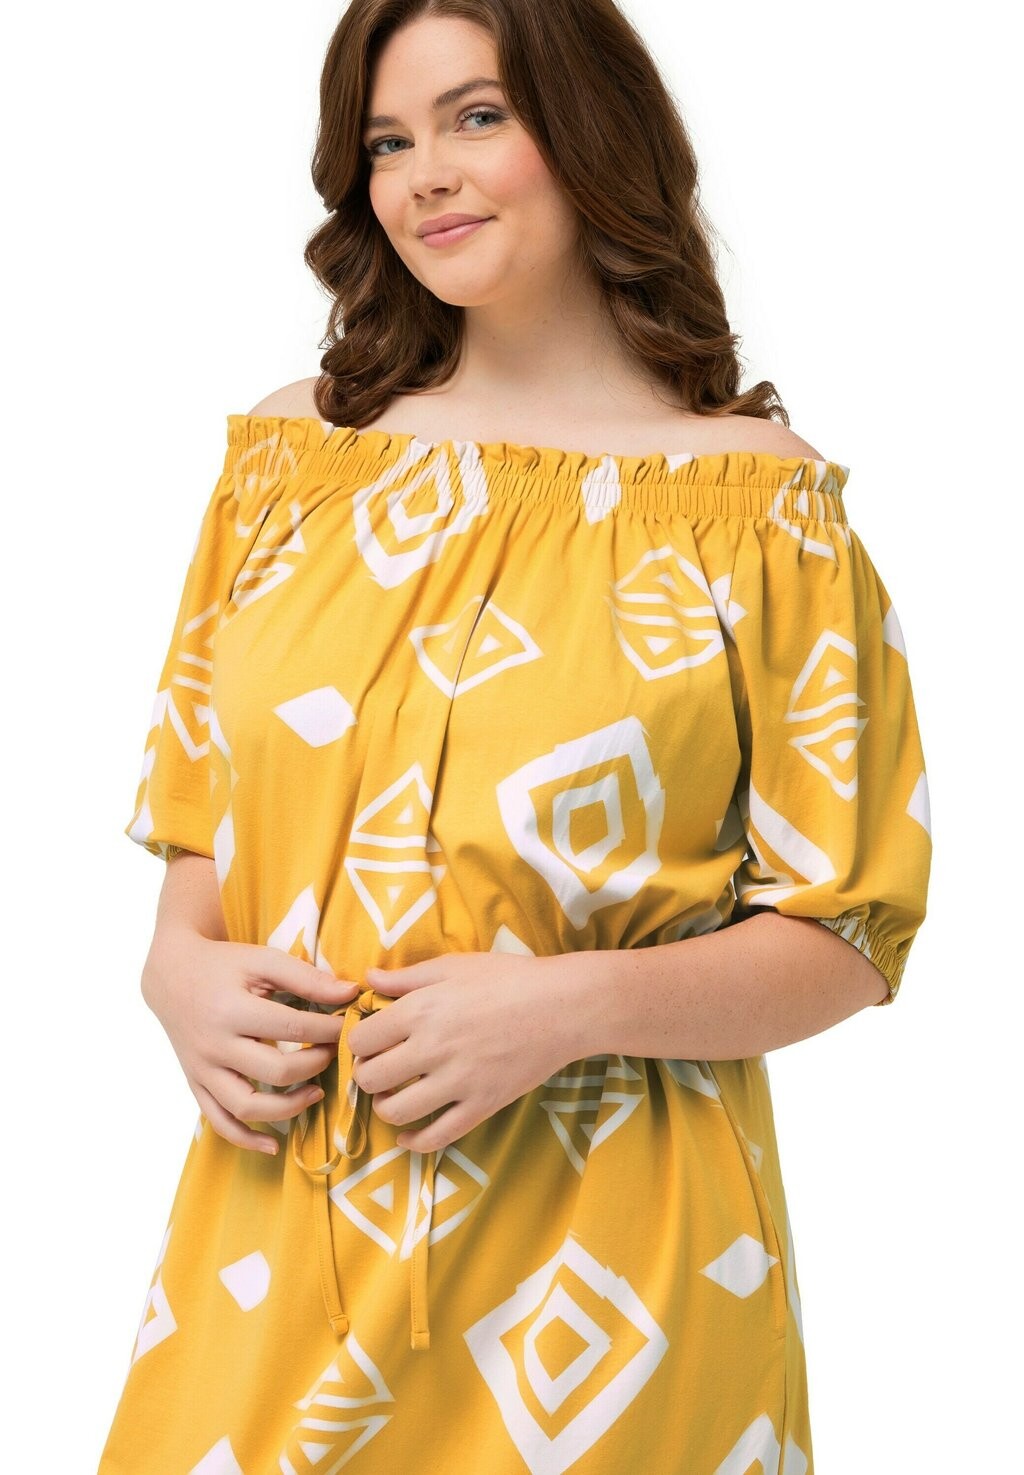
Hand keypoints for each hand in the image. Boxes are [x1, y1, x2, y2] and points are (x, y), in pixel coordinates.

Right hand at [141, 928, 359, 1154]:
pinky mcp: (197, 1084)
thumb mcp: (263, 961)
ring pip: (247, 1107)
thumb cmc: (224, 965)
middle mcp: (214, 1045)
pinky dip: (246, 1139)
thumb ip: (306, 978)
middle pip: (276, 1071)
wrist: (171, 976)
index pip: (294, 1028)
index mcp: (231, 1010)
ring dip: (289, 1108)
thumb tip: (350, 994)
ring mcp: (203, 1070)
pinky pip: (219, 1122)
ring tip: (316, 1093)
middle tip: (334, 1052)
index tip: (349, 1026)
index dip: (330, 1030)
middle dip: (316, 1064)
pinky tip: (274, 1145)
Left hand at [347, 951, 581, 1153]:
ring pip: (396, 1111)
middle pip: (370, 1078)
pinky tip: (409, 1135)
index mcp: (420, 1010)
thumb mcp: (454, 966)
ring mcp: (457, 1082)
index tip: (370, 1041)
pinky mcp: (481, 1105)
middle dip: (366, 1075)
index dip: (358, 1042)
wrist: (564, 1006)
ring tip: (393, 1096)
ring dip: (385, 1107)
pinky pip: (437, 1137)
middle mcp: (432, 1048)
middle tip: (379, 1068)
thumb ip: (406, 976)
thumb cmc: (509, 978)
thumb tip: (367, 979)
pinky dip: (414, 1141)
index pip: (362, 1040)